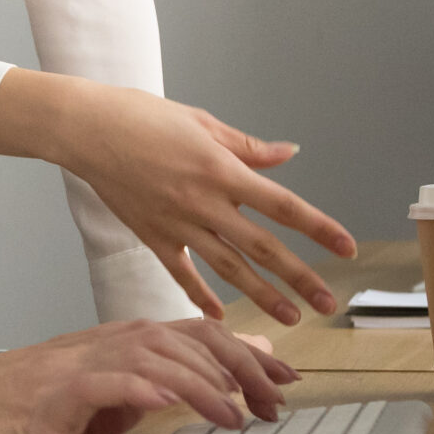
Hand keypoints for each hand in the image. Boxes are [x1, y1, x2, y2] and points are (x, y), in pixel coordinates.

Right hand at [0, 70, 356, 324]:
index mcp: (221, 170)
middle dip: (300, 278)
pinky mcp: (151, 236)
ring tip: (291, 317)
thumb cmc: (142, 116)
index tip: (347, 248)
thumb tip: (288, 155)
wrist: (86, 129)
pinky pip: (182, 272)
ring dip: (262, 295)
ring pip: (228, 268)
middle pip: (262, 247)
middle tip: (329, 303)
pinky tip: (220, 315)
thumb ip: (247, 147)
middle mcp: (204, 203)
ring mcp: (177, 224)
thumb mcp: (201, 122)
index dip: (318, 228)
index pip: (282, 205)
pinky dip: (200, 295)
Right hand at [0, 319, 300, 433]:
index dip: (239, 349)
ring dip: (213, 379)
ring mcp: (76, 365)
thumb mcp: (86, 409)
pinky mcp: (57, 392)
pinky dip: (164, 391)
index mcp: (106, 346)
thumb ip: (134, 394)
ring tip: (247, 409)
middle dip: (241, 361)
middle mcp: (96, 345)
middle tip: (280, 393)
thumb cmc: (5, 426)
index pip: (186, 334)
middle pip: (185, 336)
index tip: (280, 376)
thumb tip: (186, 394)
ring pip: (161, 354)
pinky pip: (121, 382)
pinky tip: (194, 408)